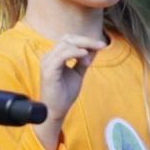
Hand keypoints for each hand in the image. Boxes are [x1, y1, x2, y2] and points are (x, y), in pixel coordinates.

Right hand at [34, 34, 104, 149]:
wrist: (55, 111)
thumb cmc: (64, 94)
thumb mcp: (78, 73)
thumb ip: (84, 61)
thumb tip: (95, 49)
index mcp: (55, 56)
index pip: (70, 40)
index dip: (86, 40)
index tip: (102, 45)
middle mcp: (49, 57)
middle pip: (68, 39)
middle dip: (86, 40)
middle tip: (101, 45)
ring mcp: (47, 62)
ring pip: (65, 44)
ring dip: (83, 46)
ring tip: (93, 53)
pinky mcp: (48, 70)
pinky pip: (61, 55)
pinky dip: (74, 52)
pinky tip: (84, 55)